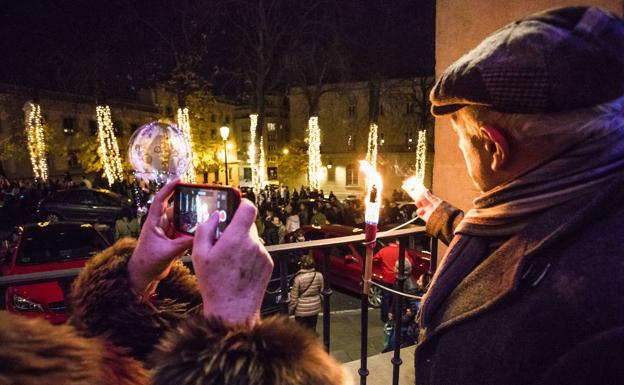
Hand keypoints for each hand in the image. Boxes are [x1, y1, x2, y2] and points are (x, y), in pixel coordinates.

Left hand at [128, 179, 192, 293]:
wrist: (144, 276)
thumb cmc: (147, 262)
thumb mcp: (168, 252)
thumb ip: (184, 243)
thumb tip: (200, 236)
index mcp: (154, 223)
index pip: (160, 200)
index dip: (169, 188)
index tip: (179, 180)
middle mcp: (161, 224)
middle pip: (176, 209)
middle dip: (187, 203)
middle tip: (202, 199)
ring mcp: (167, 232)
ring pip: (182, 220)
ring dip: (192, 219)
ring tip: (205, 216)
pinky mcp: (173, 240)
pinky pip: (185, 231)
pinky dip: (192, 231)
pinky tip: (202, 230)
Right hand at [192, 199, 272, 325]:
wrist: (233, 310)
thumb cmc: (215, 285)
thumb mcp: (199, 255)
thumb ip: (205, 230)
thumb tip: (213, 217)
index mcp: (237, 237)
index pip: (248, 208)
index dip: (242, 203)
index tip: (235, 205)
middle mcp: (253, 243)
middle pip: (248, 224)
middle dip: (236, 229)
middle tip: (223, 240)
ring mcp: (263, 254)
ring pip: (252, 239)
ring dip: (242, 244)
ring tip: (229, 261)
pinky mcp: (268, 264)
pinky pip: (257, 252)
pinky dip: (249, 255)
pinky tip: (238, 269)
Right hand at [415, 190, 442, 222]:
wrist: (444, 219)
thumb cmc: (442, 210)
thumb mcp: (436, 201)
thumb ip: (430, 197)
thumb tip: (426, 191)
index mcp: (434, 202)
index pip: (427, 197)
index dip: (423, 194)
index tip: (420, 192)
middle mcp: (430, 206)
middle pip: (422, 201)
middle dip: (419, 199)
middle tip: (417, 196)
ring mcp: (428, 211)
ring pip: (420, 207)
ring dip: (418, 204)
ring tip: (417, 202)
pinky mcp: (425, 217)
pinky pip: (420, 214)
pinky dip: (419, 212)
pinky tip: (421, 211)